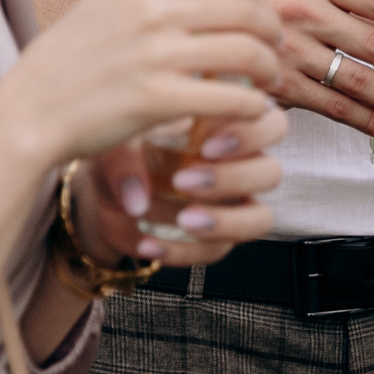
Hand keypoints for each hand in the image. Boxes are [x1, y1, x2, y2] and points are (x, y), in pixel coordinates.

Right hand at [3, 0, 285, 164]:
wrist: (28, 110)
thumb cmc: (70, 57)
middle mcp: (152, 8)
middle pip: (248, 8)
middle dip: (275, 28)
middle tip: (277, 44)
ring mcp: (155, 53)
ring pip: (246, 52)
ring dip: (269, 67)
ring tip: (267, 78)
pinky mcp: (156, 99)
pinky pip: (228, 97)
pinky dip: (250, 105)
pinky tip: (250, 110)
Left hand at [73, 105, 288, 264]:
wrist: (102, 193)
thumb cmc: (122, 152)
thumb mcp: (115, 144)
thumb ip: (124, 160)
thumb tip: (136, 199)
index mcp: (227, 126)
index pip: (270, 122)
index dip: (250, 133)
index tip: (207, 145)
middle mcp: (239, 166)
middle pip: (271, 172)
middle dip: (234, 178)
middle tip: (186, 181)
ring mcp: (231, 206)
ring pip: (260, 218)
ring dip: (225, 221)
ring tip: (183, 220)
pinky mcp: (214, 240)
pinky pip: (217, 252)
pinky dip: (184, 252)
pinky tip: (150, 244)